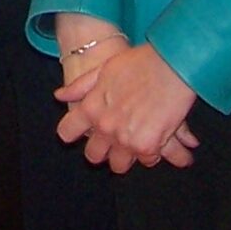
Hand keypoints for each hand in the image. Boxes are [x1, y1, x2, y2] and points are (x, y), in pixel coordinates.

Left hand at [56, 43, 199, 173]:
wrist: (171, 65)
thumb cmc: (139, 63)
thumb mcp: (103, 69)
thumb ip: (80, 87)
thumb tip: (59, 97)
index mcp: (90, 108)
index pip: (67, 132)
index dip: (72, 134)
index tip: (81, 133)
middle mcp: (104, 127)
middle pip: (93, 156)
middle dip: (103, 151)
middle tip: (114, 142)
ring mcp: (125, 140)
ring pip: (119, 165)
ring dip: (127, 157)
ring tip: (137, 146)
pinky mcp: (147, 148)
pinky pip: (147, 161)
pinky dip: (153, 153)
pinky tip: (159, 141)